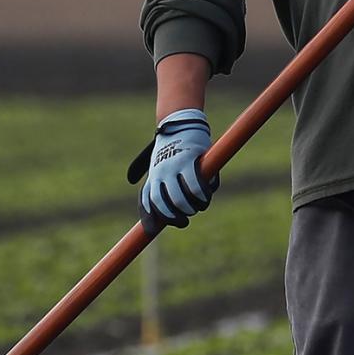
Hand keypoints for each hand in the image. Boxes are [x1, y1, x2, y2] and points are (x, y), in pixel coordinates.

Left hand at [127, 108, 216, 226]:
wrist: (179, 123)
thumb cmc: (171, 149)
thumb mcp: (159, 166)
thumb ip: (157, 186)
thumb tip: (153, 212)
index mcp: (153, 176)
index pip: (147, 202)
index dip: (149, 219)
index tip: (153, 232)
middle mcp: (160, 172)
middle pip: (163, 204)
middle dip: (175, 217)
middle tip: (186, 219)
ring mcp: (173, 165)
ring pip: (179, 198)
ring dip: (190, 208)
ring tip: (199, 207)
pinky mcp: (188, 158)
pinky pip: (195, 185)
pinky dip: (201, 195)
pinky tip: (206, 197)